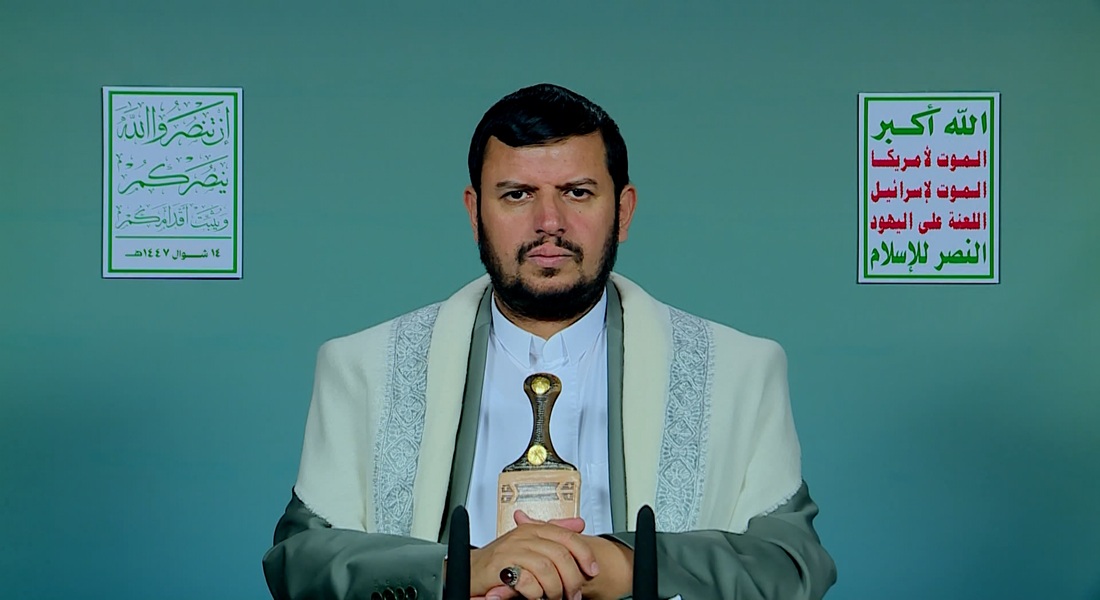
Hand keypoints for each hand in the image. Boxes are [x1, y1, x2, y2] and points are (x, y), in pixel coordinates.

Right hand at [470, 510, 598, 599]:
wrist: (470, 570)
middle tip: (575, 593)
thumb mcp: (530, 541)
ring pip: (547, 569)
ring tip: (556, 598)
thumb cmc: (501, 560)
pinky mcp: (500, 568)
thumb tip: (578, 523)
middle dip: (572, 578)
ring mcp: (511, 550)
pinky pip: (527, 581)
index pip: (568, 537)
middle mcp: (523, 536)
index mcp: (534, 528)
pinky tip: (536, 596)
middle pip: (561, 554)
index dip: (584, 554)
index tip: (592, 570)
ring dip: (556, 589)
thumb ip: (554, 532)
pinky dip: (536, 593)